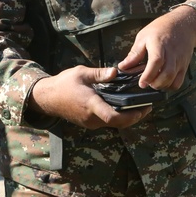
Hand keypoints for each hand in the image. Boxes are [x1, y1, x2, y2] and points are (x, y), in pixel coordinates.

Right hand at [28, 66, 151, 128]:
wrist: (47, 98)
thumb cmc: (63, 83)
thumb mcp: (81, 73)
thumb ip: (99, 73)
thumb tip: (116, 72)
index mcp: (90, 105)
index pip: (112, 117)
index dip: (130, 116)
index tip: (143, 109)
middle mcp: (91, 118)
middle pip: (118, 123)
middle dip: (135, 117)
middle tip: (148, 107)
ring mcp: (90, 122)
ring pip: (114, 124)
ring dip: (128, 118)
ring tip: (141, 106)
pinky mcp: (89, 123)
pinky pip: (108, 123)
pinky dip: (119, 117)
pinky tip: (126, 108)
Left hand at [117, 6, 195, 91]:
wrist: (183, 24)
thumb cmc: (161, 29)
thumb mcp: (143, 36)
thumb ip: (134, 53)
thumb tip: (122, 67)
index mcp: (159, 44)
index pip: (156, 61)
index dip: (148, 75)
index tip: (141, 83)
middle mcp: (172, 53)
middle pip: (167, 74)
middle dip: (155, 83)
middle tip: (147, 83)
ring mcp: (180, 60)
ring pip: (173, 79)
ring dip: (162, 86)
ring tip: (154, 82)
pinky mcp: (184, 65)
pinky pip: (179, 81)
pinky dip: (170, 86)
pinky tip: (162, 82)